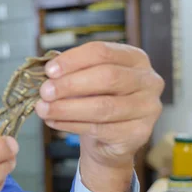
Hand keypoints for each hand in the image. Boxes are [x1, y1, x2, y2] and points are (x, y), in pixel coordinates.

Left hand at [35, 42, 163, 191]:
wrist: (107, 139)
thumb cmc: (95, 101)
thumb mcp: (84, 80)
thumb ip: (70, 71)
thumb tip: (46, 70)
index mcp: (135, 58)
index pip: (103, 51)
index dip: (73, 60)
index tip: (49, 70)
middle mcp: (148, 80)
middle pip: (107, 77)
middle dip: (70, 84)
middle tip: (44, 91)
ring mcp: (148, 108)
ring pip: (103, 107)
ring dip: (66, 108)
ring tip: (42, 109)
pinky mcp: (139, 133)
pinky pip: (100, 129)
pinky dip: (71, 124)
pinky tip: (53, 122)